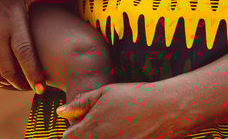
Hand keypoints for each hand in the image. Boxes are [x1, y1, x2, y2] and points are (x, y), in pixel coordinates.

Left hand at [59, 83, 181, 138]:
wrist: (167, 110)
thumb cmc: (136, 97)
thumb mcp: (106, 93)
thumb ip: (81, 104)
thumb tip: (60, 112)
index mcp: (90, 130)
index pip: (68, 138)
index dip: (74, 130)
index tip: (84, 123)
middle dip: (87, 136)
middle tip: (104, 124)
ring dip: (102, 138)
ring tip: (117, 127)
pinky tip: (127, 132)